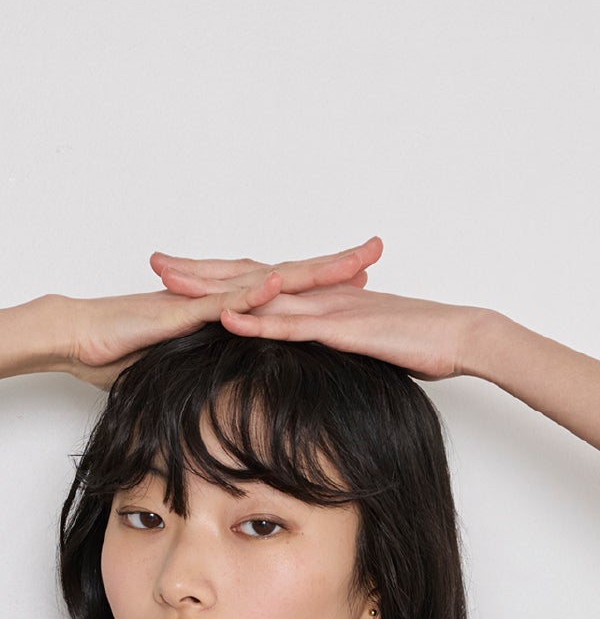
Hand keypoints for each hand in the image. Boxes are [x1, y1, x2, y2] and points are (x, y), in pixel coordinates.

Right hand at [58, 238, 383, 387]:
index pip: (281, 292)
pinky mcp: (178, 313)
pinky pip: (221, 303)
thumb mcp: (179, 367)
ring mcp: (201, 300)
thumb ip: (209, 366)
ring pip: (263, 281)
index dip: (321, 285)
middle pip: (286, 276)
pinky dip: (250, 294)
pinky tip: (278, 286)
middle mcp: (219, 296)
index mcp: (222, 307)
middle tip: (376, 251)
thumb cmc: (117, 352)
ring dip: (306, 273)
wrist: (75, 337)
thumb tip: (229, 383)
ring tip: (349, 263)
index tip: (361, 278)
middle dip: (333, 266)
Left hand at [157, 241, 481, 382]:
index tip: (181, 275)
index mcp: (319, 299)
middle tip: (156, 264)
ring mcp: (327, 308)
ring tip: (172, 283)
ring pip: (261, 295)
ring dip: (216, 289)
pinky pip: (293, 325)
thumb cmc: (420, 343)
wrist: (461, 334)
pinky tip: (225, 318)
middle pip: (248, 278)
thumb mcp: (362, 346)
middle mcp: (316, 295)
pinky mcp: (342, 329)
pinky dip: (257, 320)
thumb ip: (334, 343)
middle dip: (200, 272)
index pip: (259, 283)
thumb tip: (312, 354)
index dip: (220, 277)